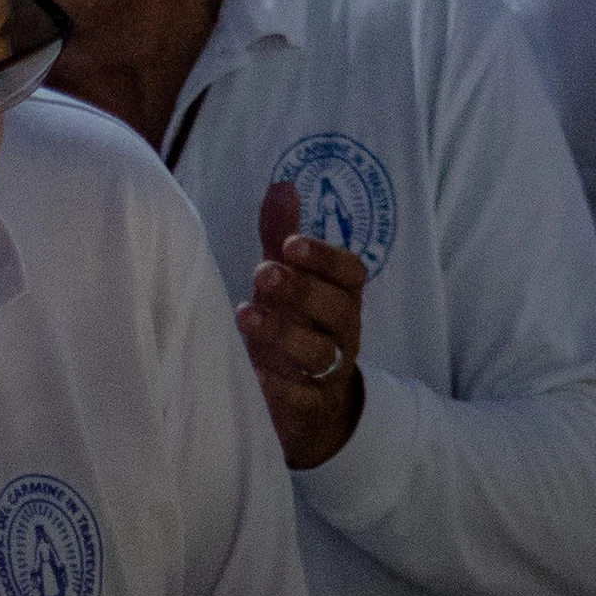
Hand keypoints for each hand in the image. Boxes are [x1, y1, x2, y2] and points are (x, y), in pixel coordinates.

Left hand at [237, 180, 370, 468]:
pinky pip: (300, 400)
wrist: (311, 410)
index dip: (325, 258)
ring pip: (321, 354)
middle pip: (339, 311)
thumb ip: (282, 237)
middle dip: (302, 290)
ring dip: (284, 333)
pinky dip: (277, 387)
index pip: (350, 273)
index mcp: (342, 299)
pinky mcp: (308, 410)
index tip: (290, 244)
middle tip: (262, 274)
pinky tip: (250, 371)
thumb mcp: (287, 284)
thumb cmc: (296, 330)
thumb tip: (282, 185)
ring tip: (244, 315)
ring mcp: (329, 375)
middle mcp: (343, 334)